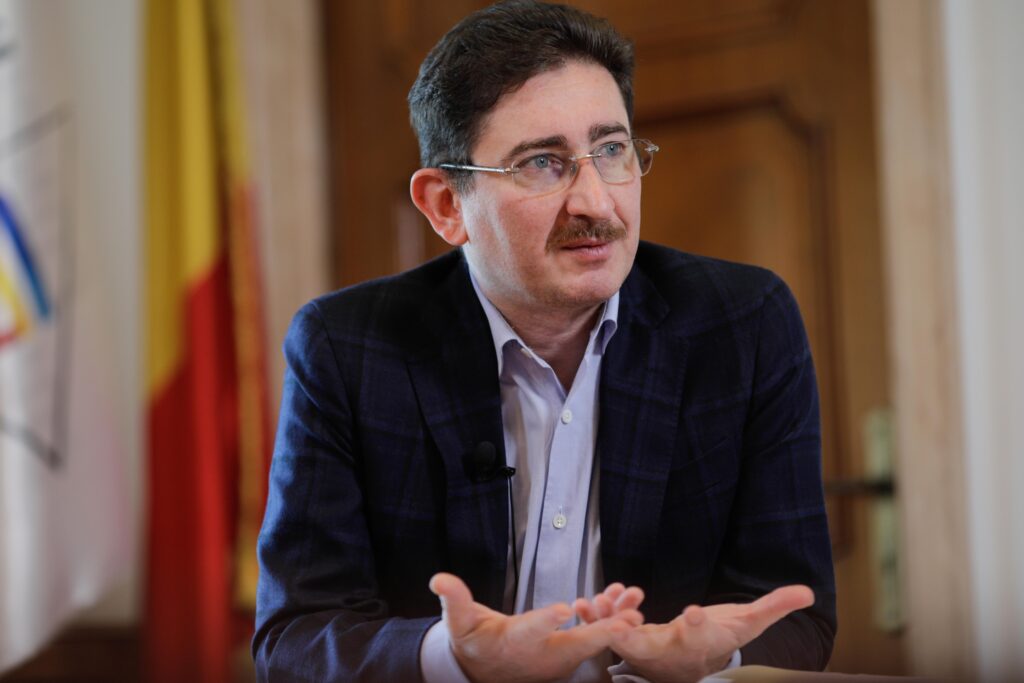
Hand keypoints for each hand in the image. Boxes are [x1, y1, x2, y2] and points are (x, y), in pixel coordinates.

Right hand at [430, 572, 643, 682]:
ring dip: (614, 622)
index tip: (563, 610)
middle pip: (575, 644)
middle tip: (628, 621)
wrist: (486, 671)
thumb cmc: (474, 644)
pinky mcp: (570, 651)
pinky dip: (612, 620)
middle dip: (602, 633)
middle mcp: (540, 653)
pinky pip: (596, 636)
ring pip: (592, 640)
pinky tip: (627, 601)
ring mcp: (559, 656)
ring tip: (635, 602)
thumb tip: (438, 579)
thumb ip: (453, 600)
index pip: (530, 631)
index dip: (546, 621)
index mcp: (513, 642)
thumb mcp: (458, 624)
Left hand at [585, 585, 813, 682]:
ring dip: (608, 623)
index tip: (696, 613)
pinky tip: (589, 600)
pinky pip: (608, 631)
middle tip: (628, 622)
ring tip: (596, 603)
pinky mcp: (628, 639)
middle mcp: (674, 649)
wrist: (697, 662)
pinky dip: (599, 617)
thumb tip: (808, 592)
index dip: (700, 625)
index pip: (704, 635)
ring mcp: (648, 647)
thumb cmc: (722, 639)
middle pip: (655, 647)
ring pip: (623, 642)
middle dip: (639, 636)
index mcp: (703, 641)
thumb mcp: (749, 622)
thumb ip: (774, 606)